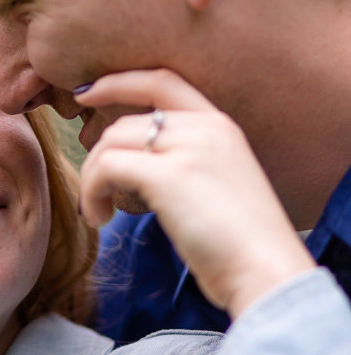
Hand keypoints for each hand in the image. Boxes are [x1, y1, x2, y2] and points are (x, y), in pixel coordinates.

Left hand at [76, 69, 314, 317]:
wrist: (268, 273)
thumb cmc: (242, 245)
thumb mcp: (220, 185)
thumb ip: (188, 163)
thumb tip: (136, 169)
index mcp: (220, 125)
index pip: (162, 82)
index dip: (119, 82)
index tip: (86, 93)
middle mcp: (205, 128)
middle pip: (125, 123)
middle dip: (98, 156)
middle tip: (95, 191)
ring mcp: (188, 149)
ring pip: (111, 143)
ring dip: (91, 178)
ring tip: (97, 211)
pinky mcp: (169, 176)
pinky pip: (106, 167)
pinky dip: (92, 191)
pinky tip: (99, 217)